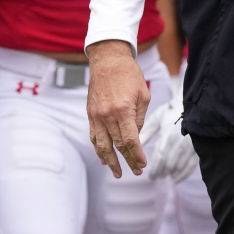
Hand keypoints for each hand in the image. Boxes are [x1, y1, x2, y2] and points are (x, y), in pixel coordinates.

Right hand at [87, 40, 150, 178]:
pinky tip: (103, 158)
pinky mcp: (90, 113)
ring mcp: (96, 115)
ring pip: (102, 145)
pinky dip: (98, 149)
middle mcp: (107, 115)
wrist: (107, 60)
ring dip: (110, 161)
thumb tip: (136, 136)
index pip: (130, 140)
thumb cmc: (128, 74)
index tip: (142, 164)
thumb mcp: (143, 94)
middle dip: (128, 161)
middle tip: (136, 172)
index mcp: (123, 110)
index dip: (137, 155)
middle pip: (118, 145)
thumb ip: (140, 117)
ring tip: (117, 173)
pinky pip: (93, 136)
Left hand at [139, 95, 197, 180]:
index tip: (150, 175)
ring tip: (163, 175)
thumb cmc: (171, 112)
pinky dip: (182, 175)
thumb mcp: (157, 119)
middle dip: (161, 172)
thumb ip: (146, 132)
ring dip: (170, 173)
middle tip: (155, 176)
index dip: (155, 168)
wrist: (191, 106)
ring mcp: (189, 147)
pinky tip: (176, 178)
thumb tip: (136, 144)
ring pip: (178, 166)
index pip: (160, 156)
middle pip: (168, 164)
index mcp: (168, 135)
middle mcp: (179, 143)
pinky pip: (190, 166)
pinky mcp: (196, 149)